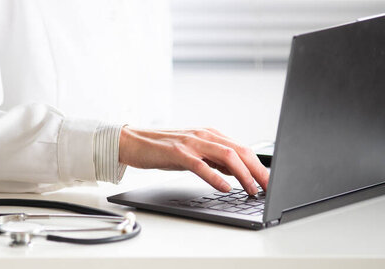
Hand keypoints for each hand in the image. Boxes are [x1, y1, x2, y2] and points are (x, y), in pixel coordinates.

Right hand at [118, 126, 268, 194]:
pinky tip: (224, 187)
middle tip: (270, 188)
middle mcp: (204, 135)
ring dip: (243, 174)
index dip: (260, 166)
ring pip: (226, 156)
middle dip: (258, 171)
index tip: (271, 182)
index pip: (243, 150)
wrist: (133, 141)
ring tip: (252, 190)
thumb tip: (236, 173)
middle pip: (241, 151)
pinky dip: (215, 176)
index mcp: (210, 135)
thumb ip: (213, 160)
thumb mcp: (193, 153)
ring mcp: (192, 143)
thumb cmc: (162, 149)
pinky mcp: (177, 152)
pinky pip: (201, 165)